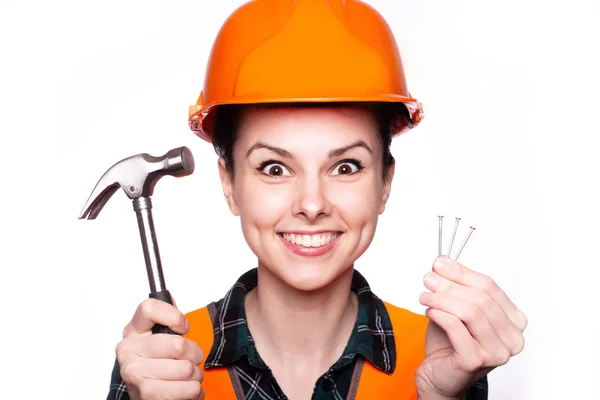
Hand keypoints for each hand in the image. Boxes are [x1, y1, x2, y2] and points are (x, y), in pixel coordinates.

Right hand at [116, 298, 204, 399]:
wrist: (147, 397)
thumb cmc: (157, 365)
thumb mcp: (159, 337)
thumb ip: (166, 317)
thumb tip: (170, 297)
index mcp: (133, 331)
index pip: (149, 308)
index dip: (174, 316)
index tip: (183, 327)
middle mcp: (128, 351)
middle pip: (178, 344)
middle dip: (195, 354)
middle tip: (191, 359)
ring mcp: (135, 374)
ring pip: (186, 368)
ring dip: (195, 375)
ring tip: (187, 377)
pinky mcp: (146, 395)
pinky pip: (188, 389)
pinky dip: (195, 391)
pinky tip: (185, 389)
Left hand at [415, 256, 526, 398]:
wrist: (439, 376)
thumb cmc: (450, 344)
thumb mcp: (454, 309)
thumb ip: (454, 287)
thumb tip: (442, 264)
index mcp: (514, 321)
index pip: (490, 287)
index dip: (462, 273)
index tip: (440, 264)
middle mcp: (512, 338)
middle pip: (480, 299)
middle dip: (450, 285)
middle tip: (429, 279)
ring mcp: (497, 352)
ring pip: (470, 311)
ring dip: (442, 299)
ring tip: (425, 296)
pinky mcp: (476, 360)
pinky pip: (456, 327)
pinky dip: (439, 314)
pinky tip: (429, 311)